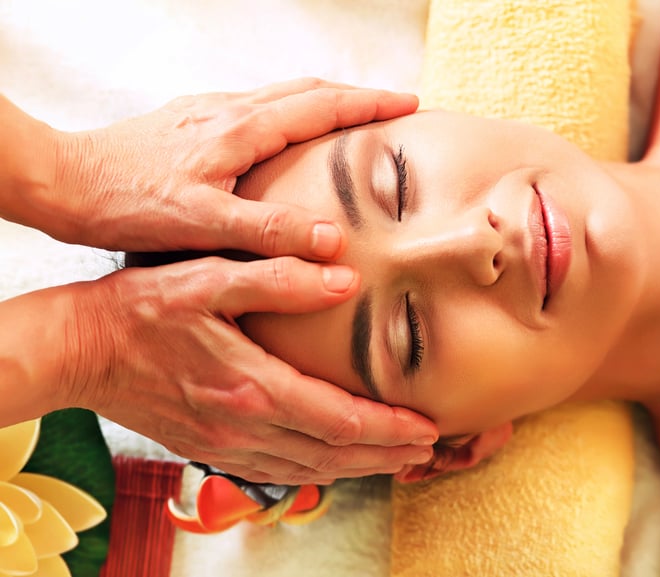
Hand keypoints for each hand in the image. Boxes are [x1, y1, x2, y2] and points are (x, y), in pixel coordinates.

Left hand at [47, 78, 418, 253]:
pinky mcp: (190, 122)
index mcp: (239, 129)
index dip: (369, 105)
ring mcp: (207, 111)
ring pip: (282, 95)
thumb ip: (269, 230)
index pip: (321, 106)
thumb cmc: (128, 203)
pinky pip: (257, 107)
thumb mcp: (203, 224)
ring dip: (325, 100)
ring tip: (354, 117)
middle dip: (357, 95)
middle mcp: (227, 109)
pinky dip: (292, 112)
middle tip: (394, 105)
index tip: (409, 104)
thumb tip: (332, 239)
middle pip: (307, 90)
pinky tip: (287, 137)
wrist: (63, 182)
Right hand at [64, 256, 436, 484]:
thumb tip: (343, 279)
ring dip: (358, 468)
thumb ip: (278, 278)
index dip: (389, 428)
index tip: (427, 428)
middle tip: (427, 451)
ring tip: (396, 460)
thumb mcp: (208, 278)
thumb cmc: (141, 310)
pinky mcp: (210, 448)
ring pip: (309, 469)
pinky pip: (278, 470)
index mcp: (252, 387)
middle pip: (334, 454)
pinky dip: (318, 470)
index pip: (339, 419)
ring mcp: (226, 445)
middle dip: (387, 455)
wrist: (80, 350)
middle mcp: (244, 427)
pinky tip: (335, 461)